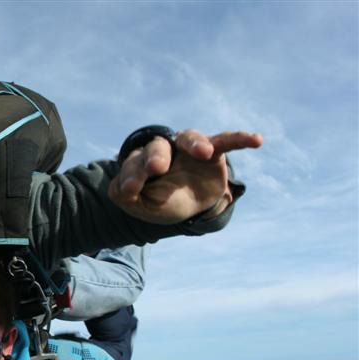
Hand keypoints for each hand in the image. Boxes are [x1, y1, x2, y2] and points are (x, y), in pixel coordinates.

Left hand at [109, 130, 262, 223]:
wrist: (190, 206)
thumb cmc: (162, 202)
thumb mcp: (142, 206)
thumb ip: (127, 197)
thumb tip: (118, 188)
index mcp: (142, 161)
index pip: (133, 164)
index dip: (130, 175)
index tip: (128, 190)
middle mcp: (164, 149)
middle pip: (157, 147)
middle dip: (156, 157)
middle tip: (156, 168)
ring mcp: (188, 149)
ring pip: (189, 138)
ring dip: (196, 143)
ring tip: (203, 152)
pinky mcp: (212, 152)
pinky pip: (226, 141)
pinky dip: (240, 139)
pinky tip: (256, 140)